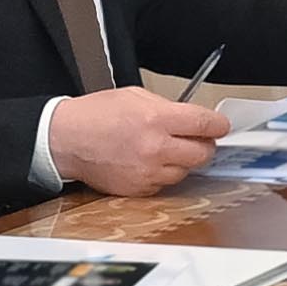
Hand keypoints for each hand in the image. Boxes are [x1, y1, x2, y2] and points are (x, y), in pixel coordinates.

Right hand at [49, 86, 230, 194]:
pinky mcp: (139, 189)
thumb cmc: (95, 115)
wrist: (66, 140)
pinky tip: (150, 162)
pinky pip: (165, 184)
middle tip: (197, 138)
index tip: (220, 126)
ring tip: (166, 149)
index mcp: (156, 119)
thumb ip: (167, 107)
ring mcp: (148, 172)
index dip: (219, 125)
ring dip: (183, 160)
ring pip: (186, 171)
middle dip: (204, 144)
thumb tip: (191, 118)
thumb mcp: (134, 96)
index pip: (205, 124)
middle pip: (203, 153)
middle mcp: (155, 148)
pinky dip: (164, 174)